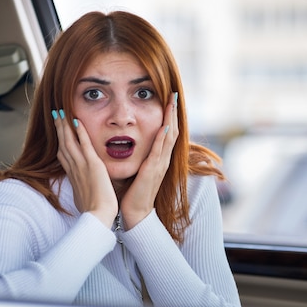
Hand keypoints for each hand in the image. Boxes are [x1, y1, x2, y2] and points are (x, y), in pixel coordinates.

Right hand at [53, 109, 117, 227]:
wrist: (97, 216)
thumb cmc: (94, 211)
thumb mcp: (84, 198)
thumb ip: (83, 190)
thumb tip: (84, 190)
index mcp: (72, 176)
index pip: (63, 155)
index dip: (59, 142)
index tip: (57, 132)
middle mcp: (74, 169)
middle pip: (62, 144)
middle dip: (58, 129)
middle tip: (55, 114)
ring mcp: (82, 166)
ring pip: (69, 141)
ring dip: (65, 125)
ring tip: (61, 112)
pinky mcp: (92, 165)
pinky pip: (84, 144)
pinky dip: (80, 131)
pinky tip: (76, 120)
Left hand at [120, 93, 178, 229]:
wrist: (135, 213)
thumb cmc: (133, 193)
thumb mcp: (139, 170)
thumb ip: (139, 156)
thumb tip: (131, 142)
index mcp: (159, 159)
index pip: (167, 133)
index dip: (169, 116)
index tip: (169, 100)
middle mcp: (163, 160)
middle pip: (173, 130)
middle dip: (173, 112)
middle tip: (174, 94)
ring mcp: (160, 165)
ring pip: (169, 137)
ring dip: (171, 118)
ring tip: (172, 102)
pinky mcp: (152, 171)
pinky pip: (159, 151)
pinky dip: (163, 138)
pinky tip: (164, 125)